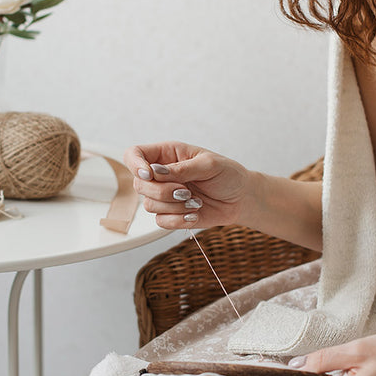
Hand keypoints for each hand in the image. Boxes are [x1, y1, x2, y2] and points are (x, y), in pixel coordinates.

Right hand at [123, 141, 254, 229]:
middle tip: (185, 191)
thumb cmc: (227, 175)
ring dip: (173, 206)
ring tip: (196, 202)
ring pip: (149, 204)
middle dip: (161, 191)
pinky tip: (195, 214)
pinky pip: (161, 221)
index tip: (149, 174)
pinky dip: (178, 220)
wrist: (241, 198)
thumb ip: (182, 168)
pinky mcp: (171, 214)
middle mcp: (161, 175)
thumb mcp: (209, 165)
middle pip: (138, 184)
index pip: (134, 154)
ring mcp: (164, 196)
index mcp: (167, 154)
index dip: (135, 164)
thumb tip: (156, 171)